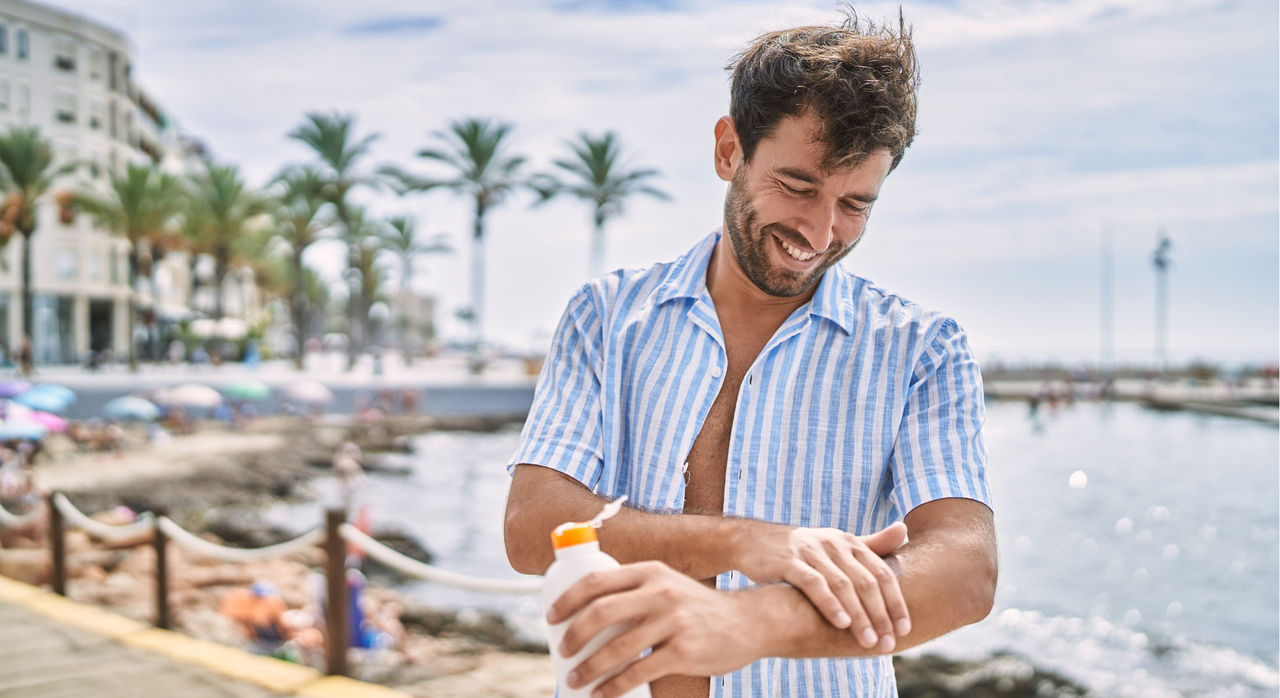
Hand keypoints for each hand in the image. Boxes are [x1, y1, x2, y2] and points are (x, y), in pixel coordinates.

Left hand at [546, 560, 759, 696]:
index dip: (567, 599)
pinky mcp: (684, 650)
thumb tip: (586, 615)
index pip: (597, 581)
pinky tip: (603, 695)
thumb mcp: (668, 585)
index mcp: (650, 572)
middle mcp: (660, 592)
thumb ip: (635, 593)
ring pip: (617, 648)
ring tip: (575, 680)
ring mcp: (673, 621)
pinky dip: (614, 687)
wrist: (748, 622)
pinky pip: (638, 672)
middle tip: (562, 651)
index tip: (551, 617)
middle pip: (601, 613)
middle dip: (573, 635)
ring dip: (589, 668)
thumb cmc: (697, 608)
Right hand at [733, 521, 909, 651]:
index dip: (895, 601)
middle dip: (880, 615)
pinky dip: (830, 603)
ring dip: (859, 615)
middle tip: (888, 642)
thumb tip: (903, 529)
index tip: (904, 628)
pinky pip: (813, 584)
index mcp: (848, 542)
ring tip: (868, 641)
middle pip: (865, 582)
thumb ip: (870, 543)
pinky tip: (841, 623)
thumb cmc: (801, 550)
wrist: (753, 541)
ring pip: (843, 585)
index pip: (881, 573)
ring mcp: (810, 551)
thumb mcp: (836, 544)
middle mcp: (833, 544)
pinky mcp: (789, 561)